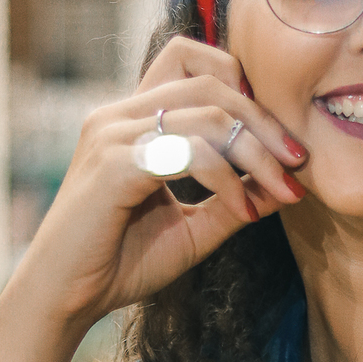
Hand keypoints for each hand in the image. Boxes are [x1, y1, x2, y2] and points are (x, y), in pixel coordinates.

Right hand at [18, 37, 307, 331]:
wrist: (64, 299)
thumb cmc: (120, 264)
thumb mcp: (192, 229)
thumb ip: (234, 200)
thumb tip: (286, 184)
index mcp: (133, 118)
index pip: (195, 62)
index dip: (246, 90)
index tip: (282, 144)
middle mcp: (119, 114)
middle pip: (212, 82)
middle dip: (266, 122)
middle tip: (298, 164)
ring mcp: (113, 135)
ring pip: (207, 113)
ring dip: (256, 152)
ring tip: (280, 191)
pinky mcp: (113, 166)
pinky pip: (187, 152)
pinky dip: (226, 178)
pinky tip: (241, 210)